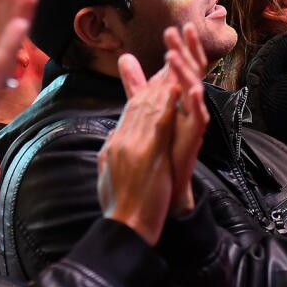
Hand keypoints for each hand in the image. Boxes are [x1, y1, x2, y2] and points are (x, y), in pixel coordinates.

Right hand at [99, 74, 179, 244]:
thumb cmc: (118, 210)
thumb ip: (111, 157)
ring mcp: (134, 145)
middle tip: (169, 58)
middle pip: (140, 103)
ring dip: (163, 82)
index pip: (130, 113)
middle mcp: (123, 140)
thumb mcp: (109, 177)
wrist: (123, 228)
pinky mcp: (148, 153)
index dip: (144, 91)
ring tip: (174, 63)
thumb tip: (110, 145)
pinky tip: (177, 88)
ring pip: (149, 106)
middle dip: (155, 79)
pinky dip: (169, 103)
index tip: (156, 77)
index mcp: (116, 146)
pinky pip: (160, 123)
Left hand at [121, 24, 211, 214]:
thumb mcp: (145, 105)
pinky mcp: (194, 136)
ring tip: (174, 55)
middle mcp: (188, 104)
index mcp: (177, 96)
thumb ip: (136, 82)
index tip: (176, 27)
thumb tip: (125, 57)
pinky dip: (195, 104)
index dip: (180, 47)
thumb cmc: (159, 141)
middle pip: (191, 71)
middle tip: (181, 29)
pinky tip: (194, 91)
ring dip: (185, 71)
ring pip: (194, 89)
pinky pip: (198, 116)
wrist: (165, 180)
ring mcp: (192, 119)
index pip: (181, 66)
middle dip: (186, 50)